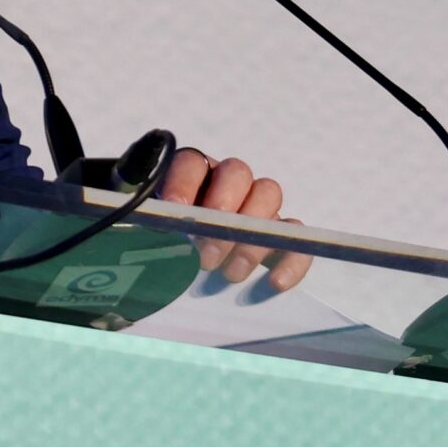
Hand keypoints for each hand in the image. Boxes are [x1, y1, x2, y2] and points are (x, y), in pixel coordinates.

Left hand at [157, 148, 312, 290]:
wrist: (177, 260)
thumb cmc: (167, 243)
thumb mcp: (153, 234)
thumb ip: (152, 230)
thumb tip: (151, 238)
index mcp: (192, 174)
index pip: (191, 163)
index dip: (184, 184)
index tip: (176, 211)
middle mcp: (228, 182)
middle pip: (237, 173)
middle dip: (223, 212)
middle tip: (205, 254)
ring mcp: (257, 205)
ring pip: (269, 195)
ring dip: (251, 236)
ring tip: (231, 274)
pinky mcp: (280, 232)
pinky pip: (296, 236)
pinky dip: (291, 258)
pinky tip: (275, 283)